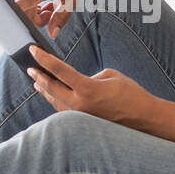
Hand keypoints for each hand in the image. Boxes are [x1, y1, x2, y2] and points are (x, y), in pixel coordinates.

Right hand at [10, 0, 91, 39]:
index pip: (23, 4)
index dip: (23, 18)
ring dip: (32, 10)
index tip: (33, 24)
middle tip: (51, 13)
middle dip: (36, 18)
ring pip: (19, 5)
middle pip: (23, 11)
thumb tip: (52, 34)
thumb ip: (62, 16)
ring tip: (48, 4)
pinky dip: (27, 2)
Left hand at [25, 45, 155, 126]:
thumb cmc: (131, 94)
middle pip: (51, 88)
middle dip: (39, 77)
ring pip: (55, 101)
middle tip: (30, 68)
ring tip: (37, 82)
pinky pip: (64, 110)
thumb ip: (89, 77)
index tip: (33, 50)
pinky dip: (55, 101)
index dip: (43, 59)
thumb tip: (78, 83)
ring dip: (45, 90)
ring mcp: (81, 116)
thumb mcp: (110, 75)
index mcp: (87, 88)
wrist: (144, 118)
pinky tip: (53, 97)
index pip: (58, 70)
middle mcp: (80, 104)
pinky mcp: (84, 123)